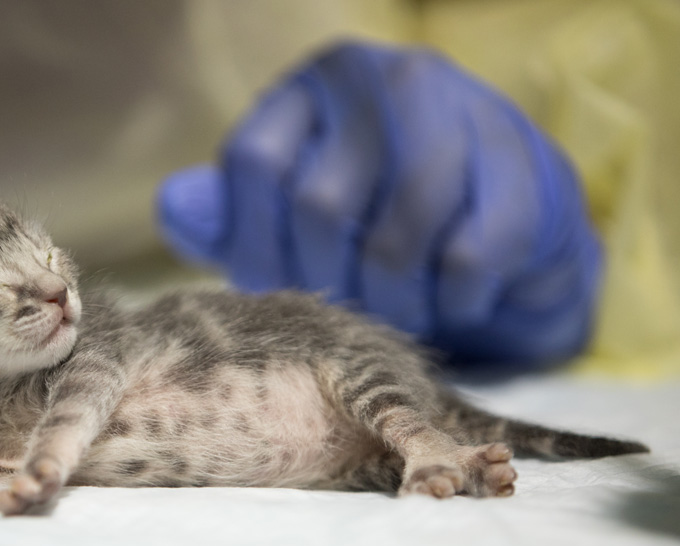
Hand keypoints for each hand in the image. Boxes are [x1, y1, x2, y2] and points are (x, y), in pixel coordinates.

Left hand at [157, 42, 601, 364]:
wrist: (505, 222)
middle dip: (331, 283)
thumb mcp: (288, 216)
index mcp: (309, 89)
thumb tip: (174, 207)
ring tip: (404, 312)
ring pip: (395, 235)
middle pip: (320, 206)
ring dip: (395, 302)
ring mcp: (458, 108)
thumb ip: (229, 216)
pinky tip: (455, 302)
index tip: (279, 287)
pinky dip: (454, 303)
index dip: (256, 246)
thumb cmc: (378, 221)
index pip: (253, 164)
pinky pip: (468, 257)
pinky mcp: (524, 161)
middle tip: (353, 308)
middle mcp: (379, 80)